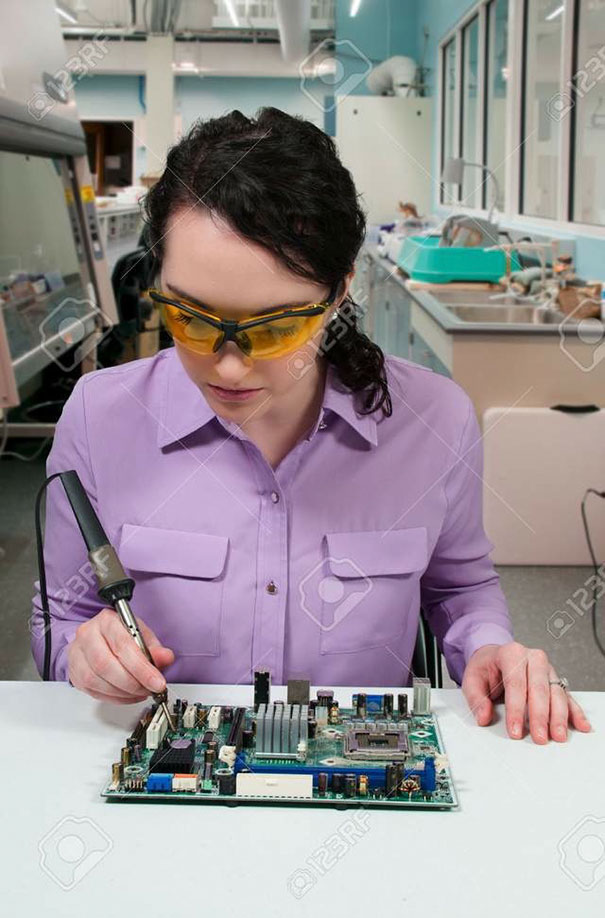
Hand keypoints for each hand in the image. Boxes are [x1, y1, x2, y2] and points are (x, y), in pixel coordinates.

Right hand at [68, 608, 174, 703]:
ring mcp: (77, 654)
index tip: (157, 682)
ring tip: (140, 692)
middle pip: (106, 665)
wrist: (101, 638)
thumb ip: (155, 648)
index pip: (123, 645)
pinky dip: (115, 698)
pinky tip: (128, 695)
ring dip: (123, 692)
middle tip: (149, 689)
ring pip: (97, 681)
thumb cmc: (122, 635)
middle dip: (132, 683)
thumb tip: (165, 658)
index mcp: (106, 620)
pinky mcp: (74, 673)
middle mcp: (87, 635)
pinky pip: (93, 692)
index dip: (141, 668)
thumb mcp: (142, 635)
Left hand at [462, 642, 590, 742]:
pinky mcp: (555, 679)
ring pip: (556, 692)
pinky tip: (580, 725)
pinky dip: (574, 712)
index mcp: (511, 653)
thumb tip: (483, 717)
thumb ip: (476, 698)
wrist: (494, 655)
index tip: (515, 731)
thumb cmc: (485, 667)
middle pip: (540, 688)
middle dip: (540, 716)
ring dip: (559, 716)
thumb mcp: (471, 678)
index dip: (516, 709)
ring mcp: (547, 668)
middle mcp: (533, 657)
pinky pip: (567, 695)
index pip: (516, 683)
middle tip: (539, 737)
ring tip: (558, 736)